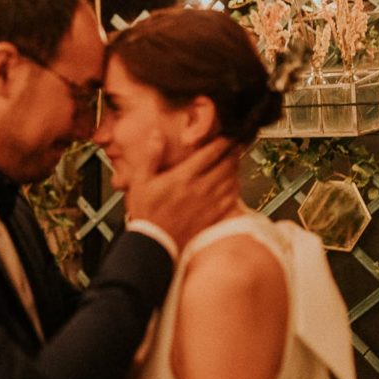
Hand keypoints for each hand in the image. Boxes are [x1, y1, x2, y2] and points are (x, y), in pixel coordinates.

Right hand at [124, 134, 239, 249]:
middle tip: (237, 143)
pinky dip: (236, 188)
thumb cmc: (146, 213)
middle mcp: (200, 188)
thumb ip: (151, 157)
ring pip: (232, 180)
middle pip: (226, 165)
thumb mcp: (140, 182)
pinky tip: (234, 184)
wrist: (154, 244)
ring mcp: (209, 204)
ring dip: (236, 168)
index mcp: (184, 177)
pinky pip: (232, 199)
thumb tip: (157, 135)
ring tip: (236, 160)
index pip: (210, 153)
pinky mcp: (213, 216)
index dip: (223, 141)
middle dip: (233, 152)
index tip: (228, 134)